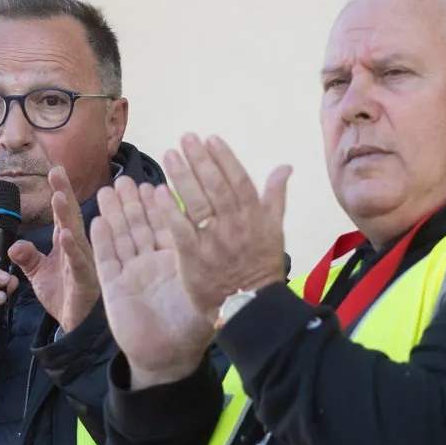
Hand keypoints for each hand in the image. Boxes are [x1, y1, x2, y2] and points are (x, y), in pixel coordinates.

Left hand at [7, 167, 99, 332]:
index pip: (62, 214)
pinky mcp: (86, 281)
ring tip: (59, 196)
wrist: (75, 325)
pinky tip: (66, 235)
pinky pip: (79, 262)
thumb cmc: (64, 295)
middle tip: (57, 172)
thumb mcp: (39, 273)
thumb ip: (26, 256)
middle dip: (64, 193)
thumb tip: (14, 244)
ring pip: (76, 235)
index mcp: (67, 243)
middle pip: (70, 216)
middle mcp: (78, 248)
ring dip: (68, 215)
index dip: (59, 192)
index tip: (53, 170)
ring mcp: (84, 263)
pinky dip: (73, 249)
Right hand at [89, 176, 215, 386]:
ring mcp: (131, 273)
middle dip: (133, 203)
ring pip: (121, 237)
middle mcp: (152, 263)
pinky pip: (106, 259)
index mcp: (175, 261)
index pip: (167, 225)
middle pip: (140, 226)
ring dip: (115, 213)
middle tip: (127, 179)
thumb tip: (237, 231)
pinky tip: (97, 220)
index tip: (156, 182)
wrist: (168, 358)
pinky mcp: (113, 287)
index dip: (161, 205)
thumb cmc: (192, 327)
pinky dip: (102, 239)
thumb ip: (214, 259)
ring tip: (110, 189)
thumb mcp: (206, 289)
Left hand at [159, 134, 291, 314]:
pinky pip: (181, 230)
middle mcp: (235, 226)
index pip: (240, 181)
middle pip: (216, 187)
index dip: (225, 159)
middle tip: (185, 138)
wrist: (250, 306)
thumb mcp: (275, 229)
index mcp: (255, 217)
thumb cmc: (261, 265)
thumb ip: (276, 196)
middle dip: (200, 160)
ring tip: (170, 155)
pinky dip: (170, 210)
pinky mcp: (194, 258)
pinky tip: (159, 191)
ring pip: (197, 204)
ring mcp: (214, 242)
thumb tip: (285, 166)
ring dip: (182, 177)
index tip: (211, 138)